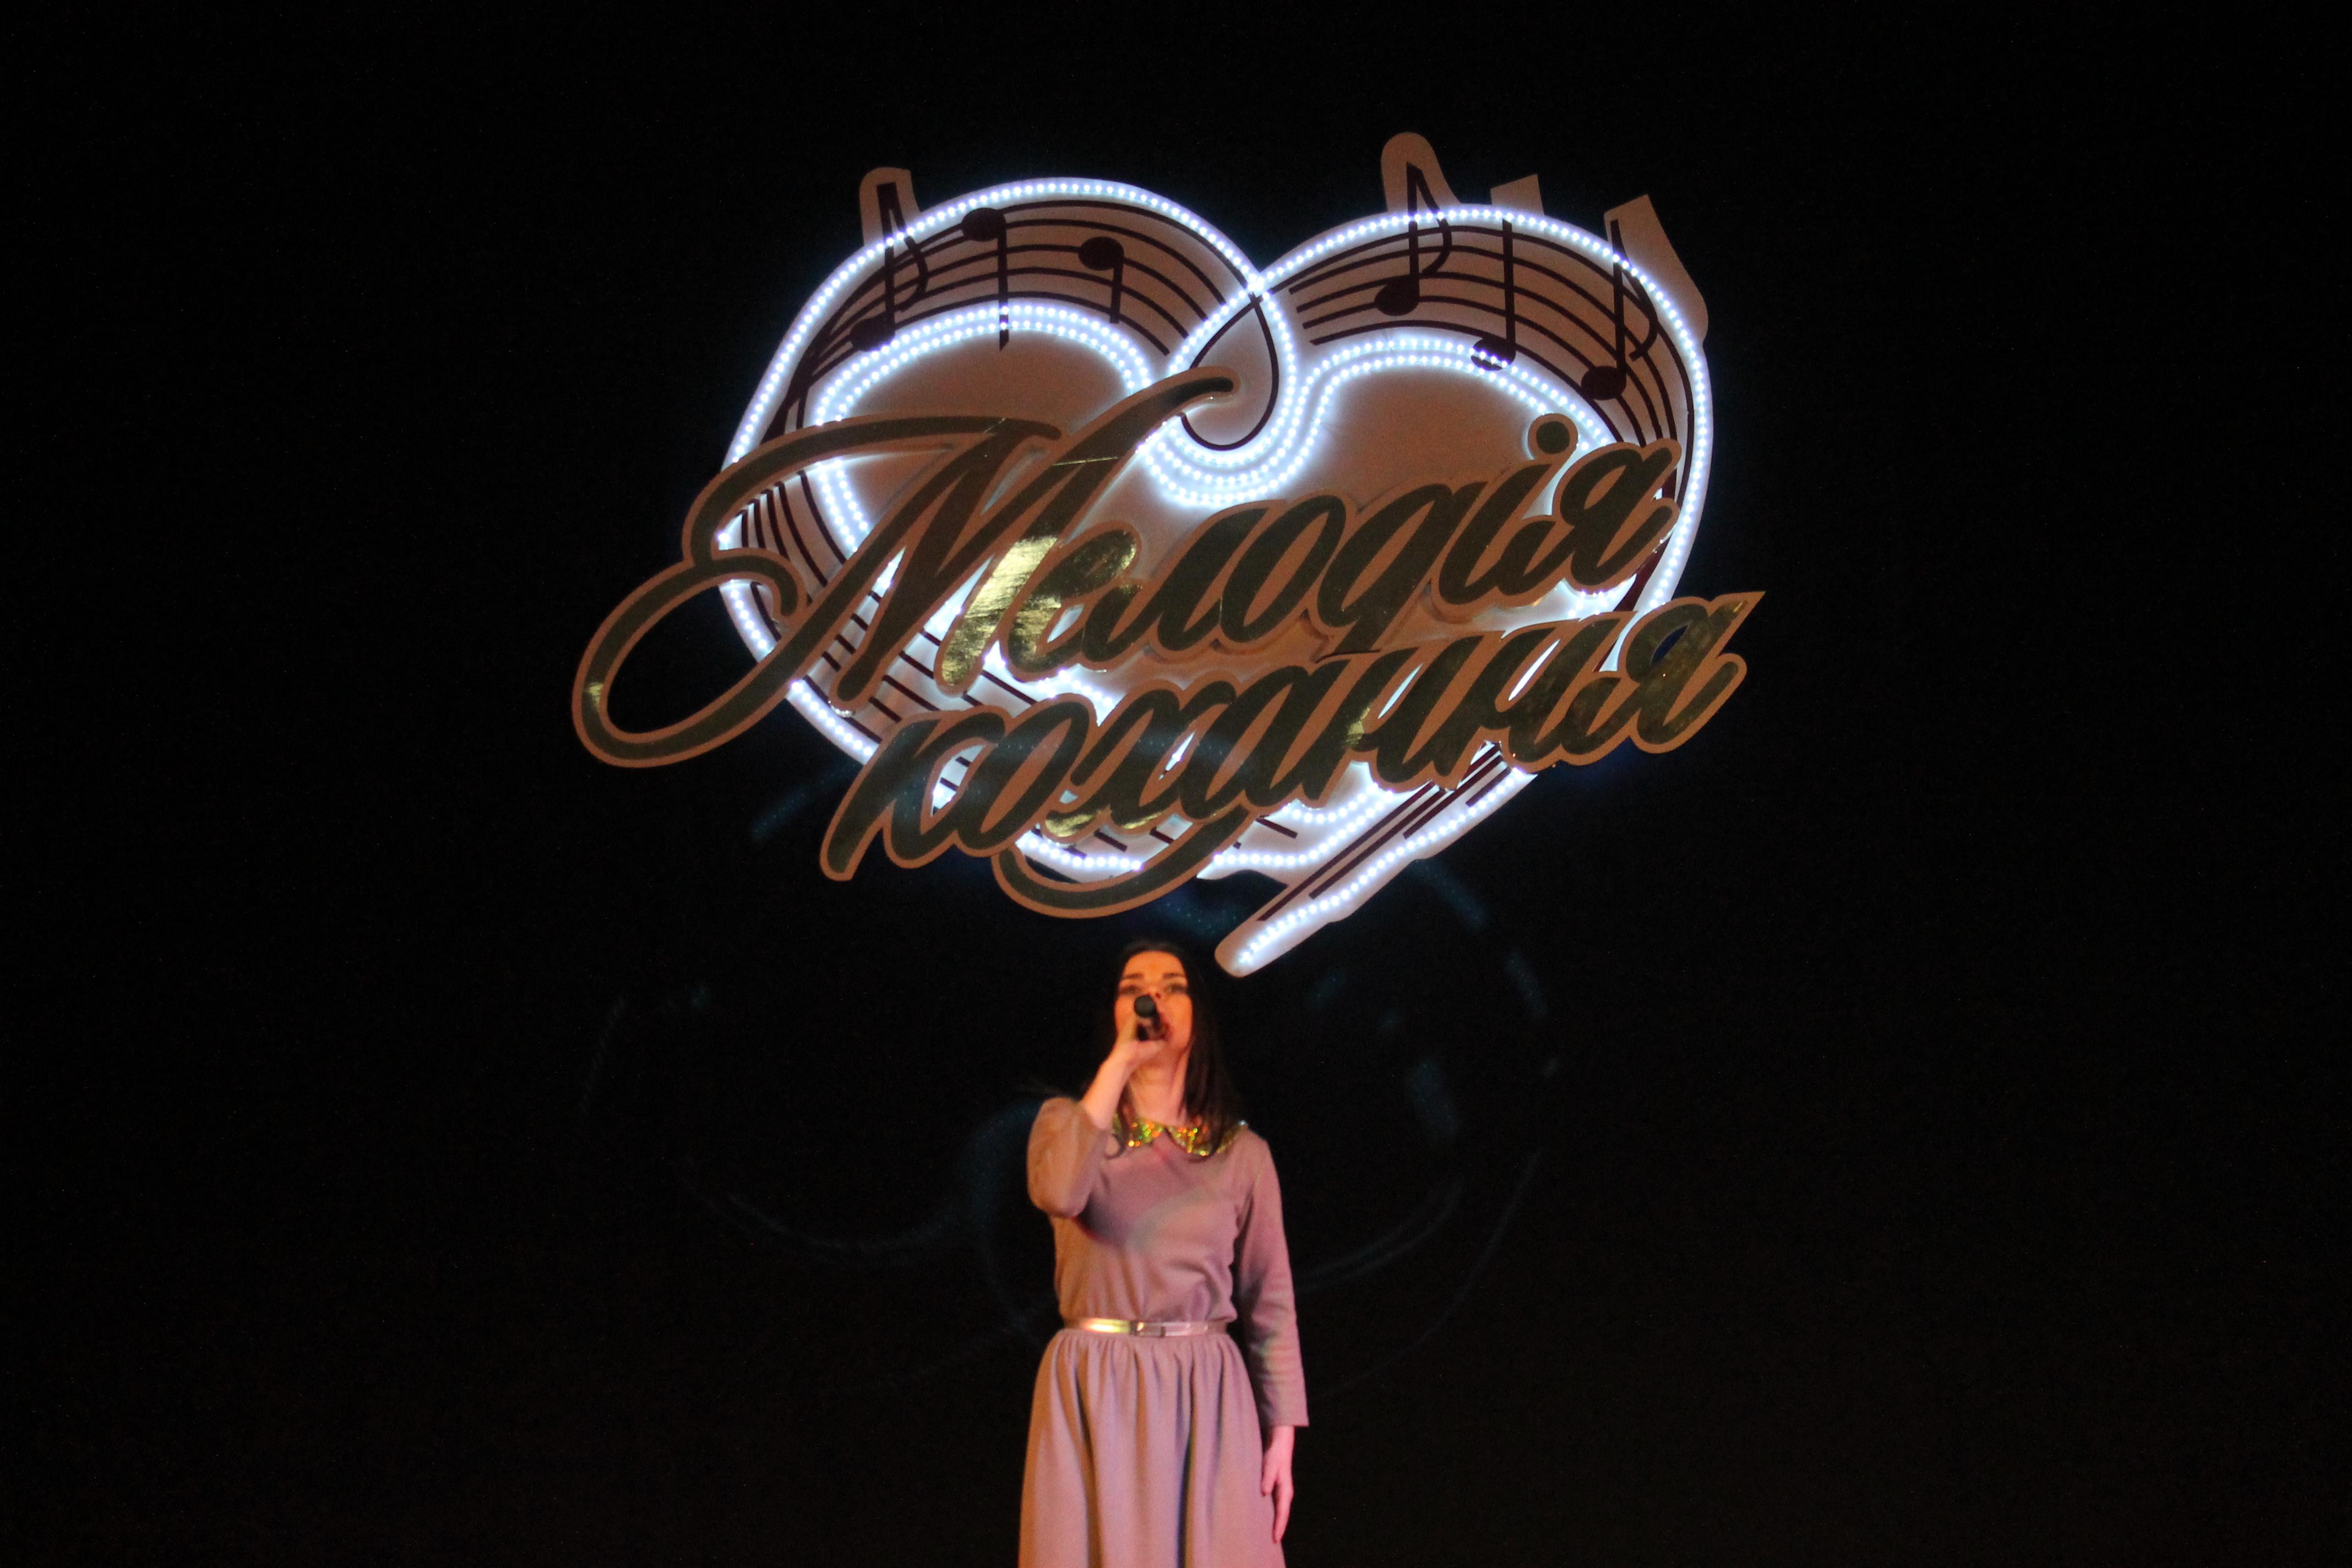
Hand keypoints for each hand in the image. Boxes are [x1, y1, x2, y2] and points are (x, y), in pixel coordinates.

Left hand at [1260, 1424, 1294, 1542]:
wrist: (1280, 1445)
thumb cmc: (1274, 1455)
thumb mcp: (1269, 1465)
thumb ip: (1267, 1478)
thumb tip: (1264, 1492)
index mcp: (1285, 1489)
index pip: (1282, 1512)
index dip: (1279, 1525)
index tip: (1276, 1538)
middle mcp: (1285, 1493)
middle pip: (1283, 1514)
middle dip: (1279, 1528)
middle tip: (1274, 1542)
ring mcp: (1282, 1491)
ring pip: (1281, 1511)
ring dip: (1278, 1522)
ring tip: (1273, 1535)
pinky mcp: (1278, 1489)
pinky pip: (1278, 1506)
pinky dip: (1275, 1515)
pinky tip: (1269, 1519)